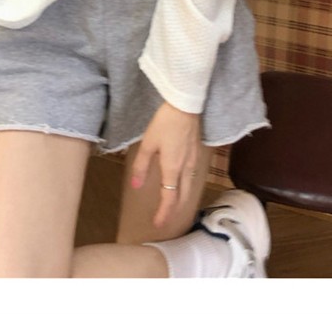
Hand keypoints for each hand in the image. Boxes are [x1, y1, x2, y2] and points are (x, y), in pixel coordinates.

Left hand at [130, 101, 201, 228]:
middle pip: (182, 197)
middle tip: (164, 219)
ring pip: (190, 188)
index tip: (157, 224)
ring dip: (182, 201)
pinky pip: (193, 177)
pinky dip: (187, 188)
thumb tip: (136, 185)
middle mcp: (186, 169)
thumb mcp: (148, 143)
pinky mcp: (196, 153)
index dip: (163, 213)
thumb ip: (141, 166)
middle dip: (174, 211)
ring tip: (173, 206)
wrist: (185, 106)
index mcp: (172, 169)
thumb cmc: (165, 123)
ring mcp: (193, 161)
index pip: (169, 199)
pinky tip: (182, 184)